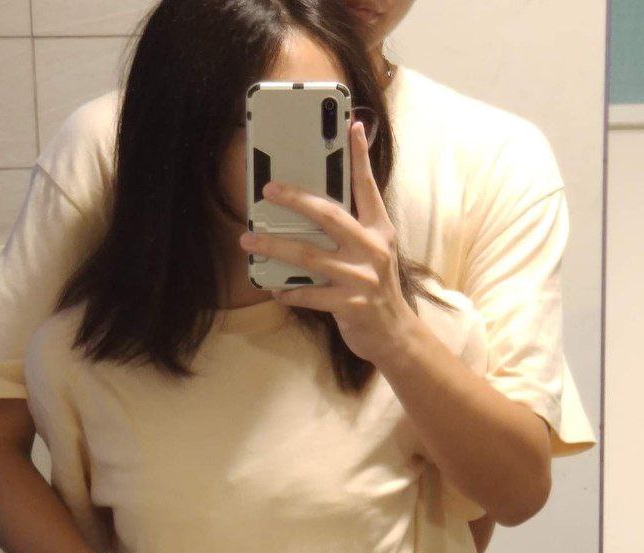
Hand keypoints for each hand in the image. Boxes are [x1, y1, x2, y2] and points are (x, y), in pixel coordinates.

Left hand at [238, 120, 415, 364]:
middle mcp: (372, 249)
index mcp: (379, 231)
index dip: (359, 157)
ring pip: (310, 255)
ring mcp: (361, 277)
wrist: (395, 335)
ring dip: (275, 246)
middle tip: (267, 189)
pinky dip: (290, 290)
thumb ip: (353, 231)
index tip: (351, 126)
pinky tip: (275, 287)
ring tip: (249, 240)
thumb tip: (315, 211)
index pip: (367, 188)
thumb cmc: (375, 290)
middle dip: (295, 199)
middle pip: (328, 215)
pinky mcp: (350, 305)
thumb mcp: (374, 254)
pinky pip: (310, 294)